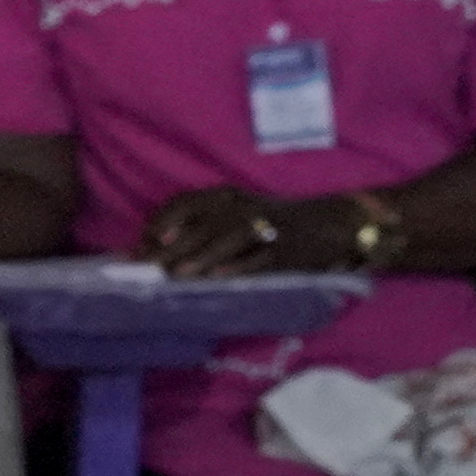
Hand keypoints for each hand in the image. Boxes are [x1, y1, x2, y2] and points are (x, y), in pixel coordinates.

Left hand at [142, 183, 333, 283]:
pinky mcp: (284, 251)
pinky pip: (258, 259)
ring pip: (228, 240)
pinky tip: (218, 278)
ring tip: (177, 273)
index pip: (188, 202)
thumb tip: (154, 247)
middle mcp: (244, 207)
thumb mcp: (236, 214)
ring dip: (201, 256)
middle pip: (201, 225)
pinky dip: (238, 268)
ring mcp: (265, 228)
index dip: (164, 220)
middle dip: (172, 247)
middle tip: (147, 266)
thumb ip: (200, 227)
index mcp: (229, 197)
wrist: (331, 223)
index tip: (143, 241)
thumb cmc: (272, 222)